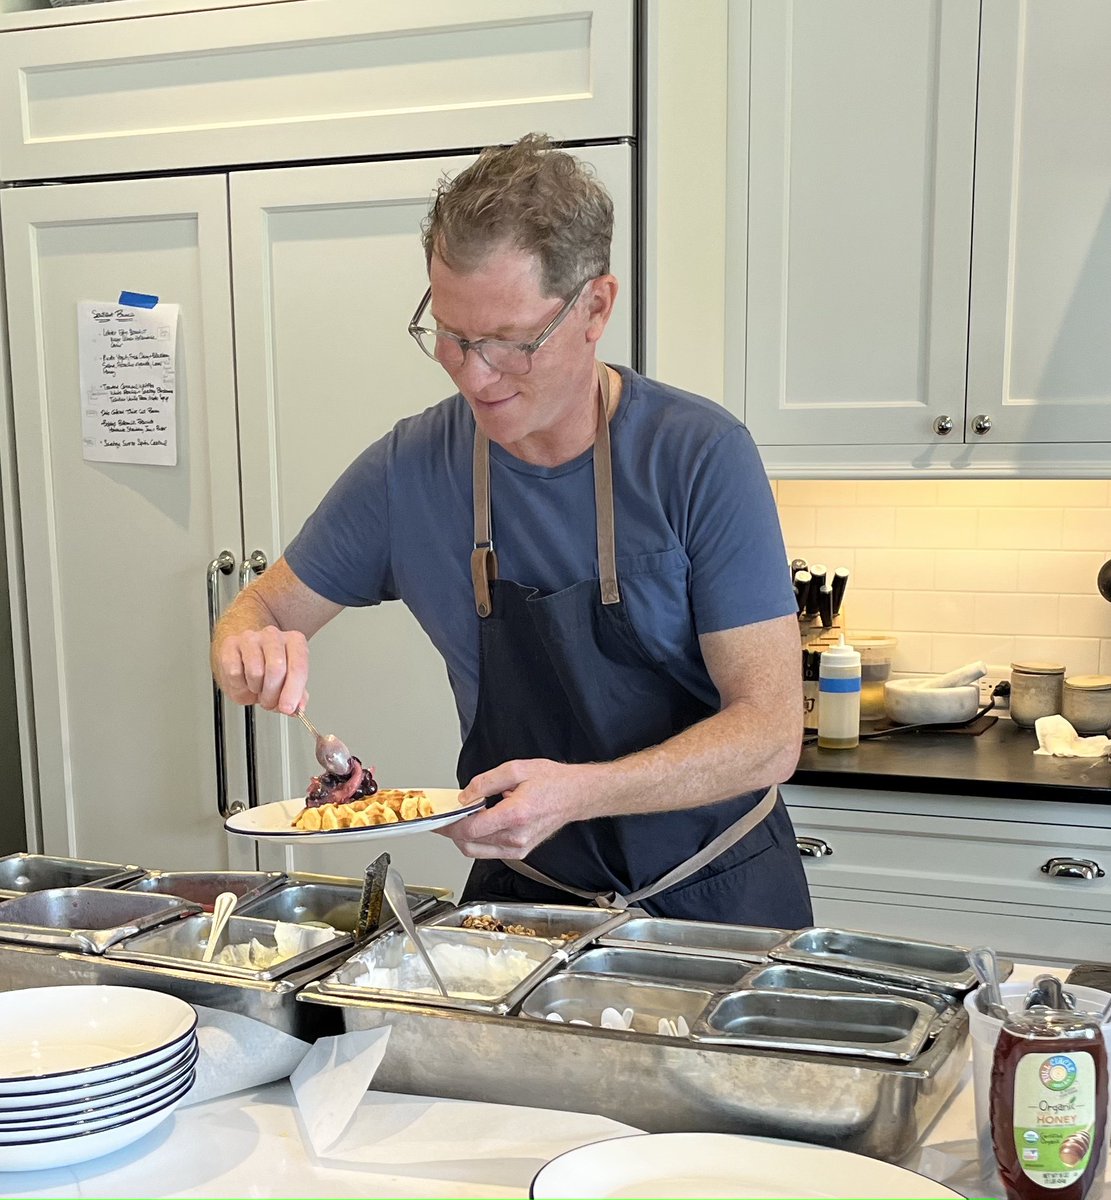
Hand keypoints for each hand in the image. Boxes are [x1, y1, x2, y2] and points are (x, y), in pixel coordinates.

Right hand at [214, 625, 308, 713]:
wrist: (242, 657)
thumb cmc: (267, 668)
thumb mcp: (287, 682)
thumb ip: (296, 696)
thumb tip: (298, 708)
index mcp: (294, 641)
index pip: (298, 666)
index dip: (293, 691)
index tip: (288, 707)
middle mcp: (273, 636)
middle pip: (276, 668)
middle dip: (272, 694)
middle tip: (270, 702)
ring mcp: (250, 638)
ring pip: (255, 671)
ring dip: (256, 689)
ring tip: (257, 688)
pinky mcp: (230, 644)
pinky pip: (234, 672)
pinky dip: (238, 685)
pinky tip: (243, 680)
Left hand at [441, 759, 596, 858]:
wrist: (576, 795)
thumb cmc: (552, 782)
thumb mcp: (516, 769)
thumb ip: (485, 782)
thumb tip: (465, 796)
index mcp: (515, 815)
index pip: (471, 830)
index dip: (450, 825)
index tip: (438, 818)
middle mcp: (516, 837)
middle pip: (470, 845)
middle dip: (452, 832)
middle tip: (445, 818)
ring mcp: (519, 848)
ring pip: (477, 851)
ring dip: (464, 837)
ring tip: (461, 818)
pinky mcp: (520, 851)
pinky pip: (490, 851)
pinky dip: (479, 840)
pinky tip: (479, 823)